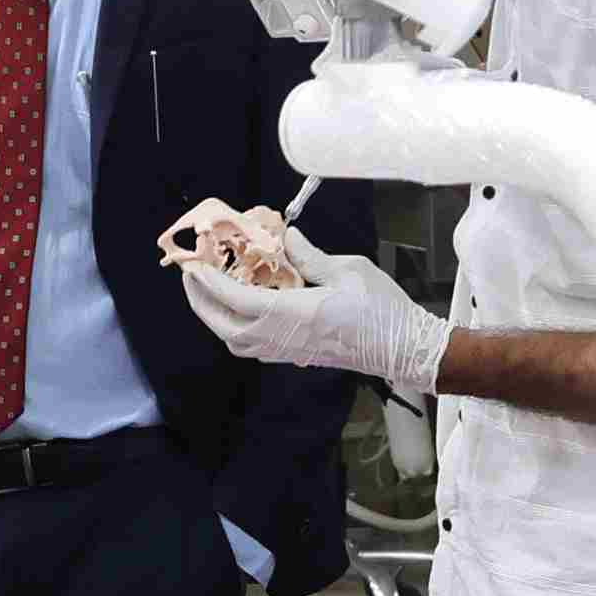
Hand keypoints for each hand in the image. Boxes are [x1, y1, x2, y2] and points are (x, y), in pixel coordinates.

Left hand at [169, 235, 448, 399]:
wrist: (403, 348)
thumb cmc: (381, 309)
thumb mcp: (347, 270)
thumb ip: (310, 256)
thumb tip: (285, 239)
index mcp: (293, 315)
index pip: (237, 300)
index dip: (211, 283)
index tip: (194, 265)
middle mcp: (283, 338)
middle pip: (225, 327)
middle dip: (201, 302)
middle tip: (192, 276)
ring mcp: (288, 351)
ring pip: (235, 340)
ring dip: (216, 316)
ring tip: (210, 290)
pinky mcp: (295, 356)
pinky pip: (252, 345)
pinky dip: (236, 327)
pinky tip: (240, 307)